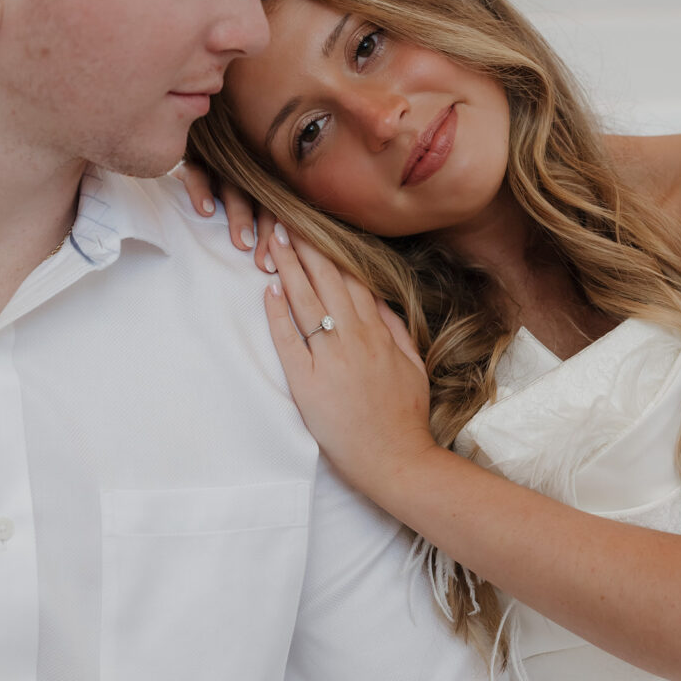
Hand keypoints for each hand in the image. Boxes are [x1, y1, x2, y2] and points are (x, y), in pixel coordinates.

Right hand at [171, 159, 276, 272]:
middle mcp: (239, 179)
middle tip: (262, 262)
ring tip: (242, 243)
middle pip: (259, 202)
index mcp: (254, 193)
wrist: (161, 196)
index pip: (272, 214)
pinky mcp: (190, 168)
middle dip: (264, 233)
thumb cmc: (202, 220)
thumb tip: (267, 270)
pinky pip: (198, 176)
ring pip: (234, 190)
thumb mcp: (227, 230)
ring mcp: (216, 172)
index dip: (273, 240)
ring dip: (240, 216)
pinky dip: (203, 192)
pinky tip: (206, 211)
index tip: (269, 268)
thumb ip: (245, 241)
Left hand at [264, 222, 436, 496]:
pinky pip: (289, 340)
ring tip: (271, 241)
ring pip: (305, 302)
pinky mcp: (307, 382)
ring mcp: (330, 358)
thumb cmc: (405, 416)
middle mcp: (353, 338)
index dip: (330, 252)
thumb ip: (395, 330)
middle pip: (325, 281)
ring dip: (287, 268)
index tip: (315, 228)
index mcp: (377, 333)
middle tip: (283, 220)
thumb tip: (377, 302)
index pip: (350, 280)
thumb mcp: (412, 364)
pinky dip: (278, 313)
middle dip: (303, 247)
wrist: (396, 459)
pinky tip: (268, 290)